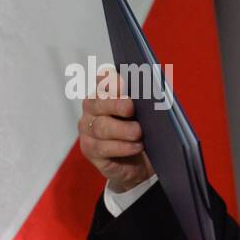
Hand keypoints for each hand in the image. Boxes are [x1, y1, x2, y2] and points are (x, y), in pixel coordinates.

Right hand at [79, 66, 153, 192]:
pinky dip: (121, 147)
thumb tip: (152, 93)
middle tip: (131, 108)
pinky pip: (102, 147)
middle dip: (116, 105)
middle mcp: (92, 107)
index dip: (110, 80)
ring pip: (100, 127)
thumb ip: (145, 100)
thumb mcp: (147, 112)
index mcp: (105, 91)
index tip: (123, 82)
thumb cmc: (143, 129)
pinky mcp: (89, 149)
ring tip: (138, 132)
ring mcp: (87, 128)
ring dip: (121, 129)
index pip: (103, 80)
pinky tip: (135, 146)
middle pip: (99, 103)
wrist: (140, 160)